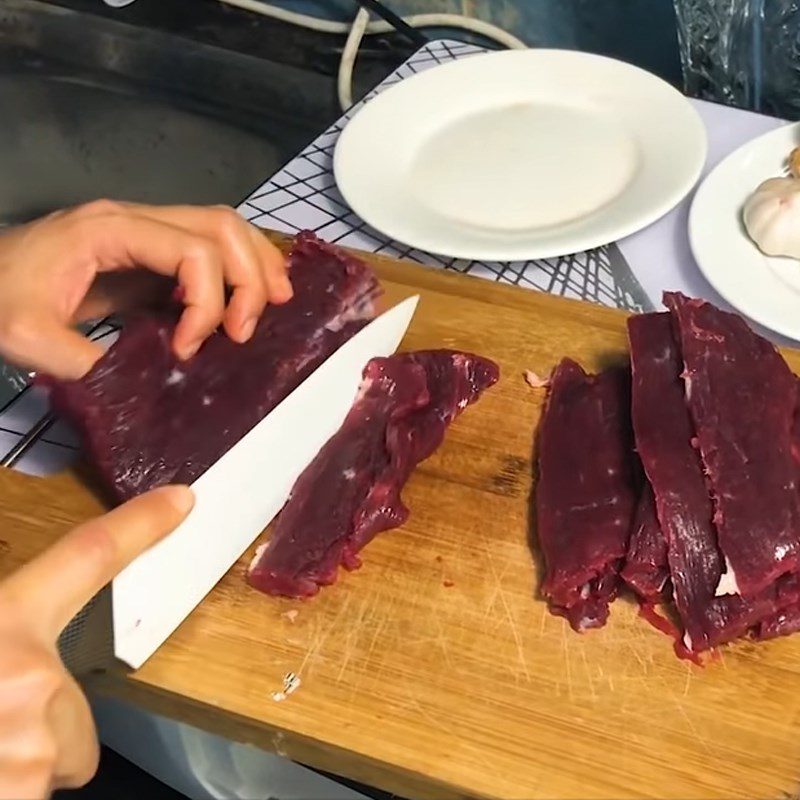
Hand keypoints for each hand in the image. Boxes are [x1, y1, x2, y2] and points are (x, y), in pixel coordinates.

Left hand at [0, 201, 291, 379]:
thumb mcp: (28, 337)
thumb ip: (86, 363)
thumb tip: (148, 387)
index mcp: (109, 231)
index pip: (191, 251)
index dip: (207, 302)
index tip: (189, 349)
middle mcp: (135, 219)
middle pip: (220, 225)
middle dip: (249, 278)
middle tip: (247, 330)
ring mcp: (143, 231)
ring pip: (220, 227)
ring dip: (255, 264)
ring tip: (277, 303)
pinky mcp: (145, 252)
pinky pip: (206, 248)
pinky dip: (237, 270)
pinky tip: (249, 297)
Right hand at [0, 485, 193, 799]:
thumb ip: (5, 622)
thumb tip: (14, 632)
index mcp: (1, 626)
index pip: (87, 555)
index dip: (140, 524)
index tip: (183, 499)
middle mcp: (29, 684)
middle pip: (73, 710)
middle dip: (34, 724)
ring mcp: (30, 753)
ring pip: (52, 763)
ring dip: (14, 769)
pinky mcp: (25, 796)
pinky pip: (36, 793)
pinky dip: (11, 792)